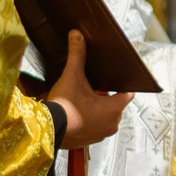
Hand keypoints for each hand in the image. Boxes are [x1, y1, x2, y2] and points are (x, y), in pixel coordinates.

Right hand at [49, 30, 128, 148]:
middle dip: (106, 96)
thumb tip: (77, 34)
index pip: (128, 93)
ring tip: (84, 99)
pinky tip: (78, 112)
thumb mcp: (72, 76)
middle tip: (93, 87)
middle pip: (116, 105)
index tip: (115, 79)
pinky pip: (95, 127)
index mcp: (114, 108)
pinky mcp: (90, 141)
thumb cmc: (65, 105)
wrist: (47, 130)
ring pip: (105, 117)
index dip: (122, 85)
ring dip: (98, 109)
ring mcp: (101, 134)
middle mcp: (112, 124)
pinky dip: (90, 120)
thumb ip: (77, 55)